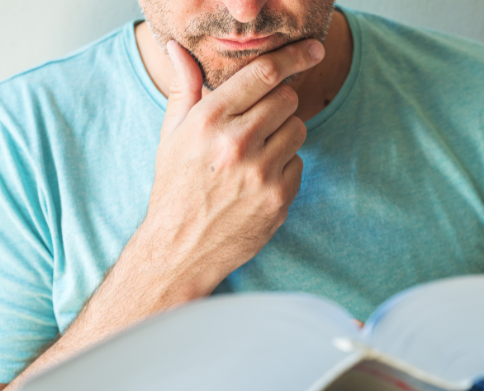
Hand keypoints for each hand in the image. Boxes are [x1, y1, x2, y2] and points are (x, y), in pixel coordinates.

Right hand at [140, 39, 324, 298]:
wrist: (180, 248)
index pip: (262, 74)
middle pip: (287, 99)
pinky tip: (259, 181)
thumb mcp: (171, 136)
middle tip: (260, 121)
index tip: (311, 50)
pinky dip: (285, 167)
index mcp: (208, 121)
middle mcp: (237, 143)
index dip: (292, 57)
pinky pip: (299, 164)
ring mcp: (261, 173)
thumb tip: (178, 50)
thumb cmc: (175, 188)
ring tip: (256, 154)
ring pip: (298, 130)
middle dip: (278, 104)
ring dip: (283, 135)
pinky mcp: (278, 199)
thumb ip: (183, 89)